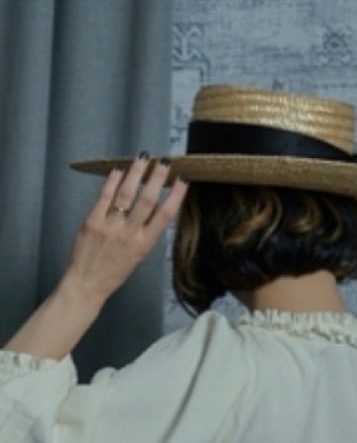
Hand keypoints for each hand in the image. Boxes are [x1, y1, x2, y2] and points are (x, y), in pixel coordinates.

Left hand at [64, 159, 185, 303]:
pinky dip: (112, 182)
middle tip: (164, 162)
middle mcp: (130, 234)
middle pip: (147, 200)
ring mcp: (110, 227)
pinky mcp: (92, 222)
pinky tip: (118, 170)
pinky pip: (104, 197)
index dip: (175, 196)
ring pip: (127, 195)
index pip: (165, 215)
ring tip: (143, 158)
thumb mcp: (137, 256)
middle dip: (157, 179)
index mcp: (145, 244)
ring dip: (136, 174)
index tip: (182, 180)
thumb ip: (143, 233)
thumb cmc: (113, 272)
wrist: (87, 284)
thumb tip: (152, 209)